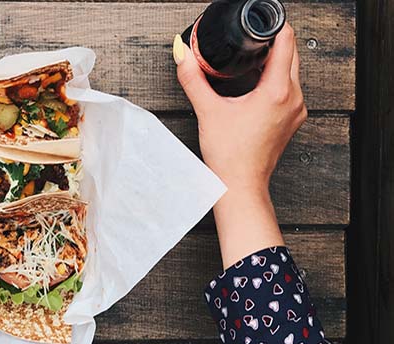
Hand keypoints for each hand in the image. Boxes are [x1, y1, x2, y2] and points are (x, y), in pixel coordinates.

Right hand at [173, 24, 306, 266]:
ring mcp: (296, 111)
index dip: (274, 26)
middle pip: (290, 55)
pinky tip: (256, 86)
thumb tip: (183, 54)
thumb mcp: (207, 110)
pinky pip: (289, 90)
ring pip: (291, 73)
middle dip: (272, 43)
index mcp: (277, 91)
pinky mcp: (292, 121)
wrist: (240, 185)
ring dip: (274, 63)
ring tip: (250, 61)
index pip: (286, 41)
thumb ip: (193, 78)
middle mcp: (293, 99)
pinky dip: (276, 82)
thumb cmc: (230, 155)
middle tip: (250, 40)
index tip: (260, 22)